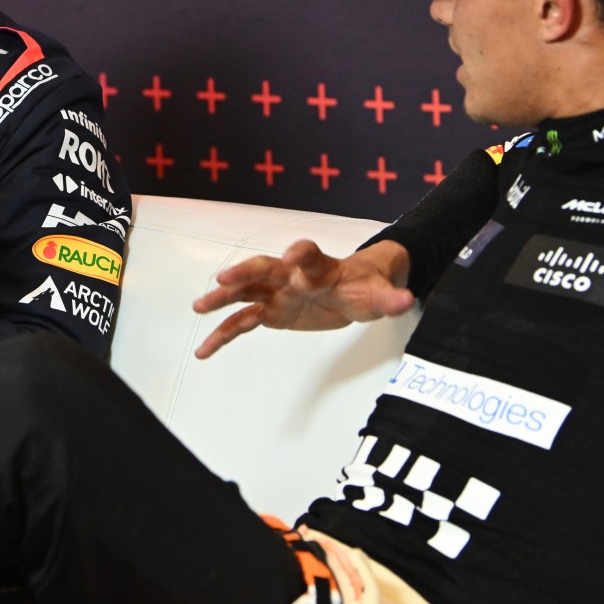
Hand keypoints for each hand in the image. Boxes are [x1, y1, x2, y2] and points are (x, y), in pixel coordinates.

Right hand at [191, 239, 415, 359]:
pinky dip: (223, 334)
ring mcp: (277, 293)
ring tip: (197, 307)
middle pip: (264, 268)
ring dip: (221, 299)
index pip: (308, 255)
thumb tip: (405, 300)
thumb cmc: (366, 286)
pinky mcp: (271, 312)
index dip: (300, 254)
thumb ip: (390, 299)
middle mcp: (291, 275)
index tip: (292, 256)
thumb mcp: (380, 294)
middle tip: (224, 279)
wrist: (356, 289)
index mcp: (319, 267)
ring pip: (245, 293)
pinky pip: (243, 322)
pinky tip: (205, 349)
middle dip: (244, 273)